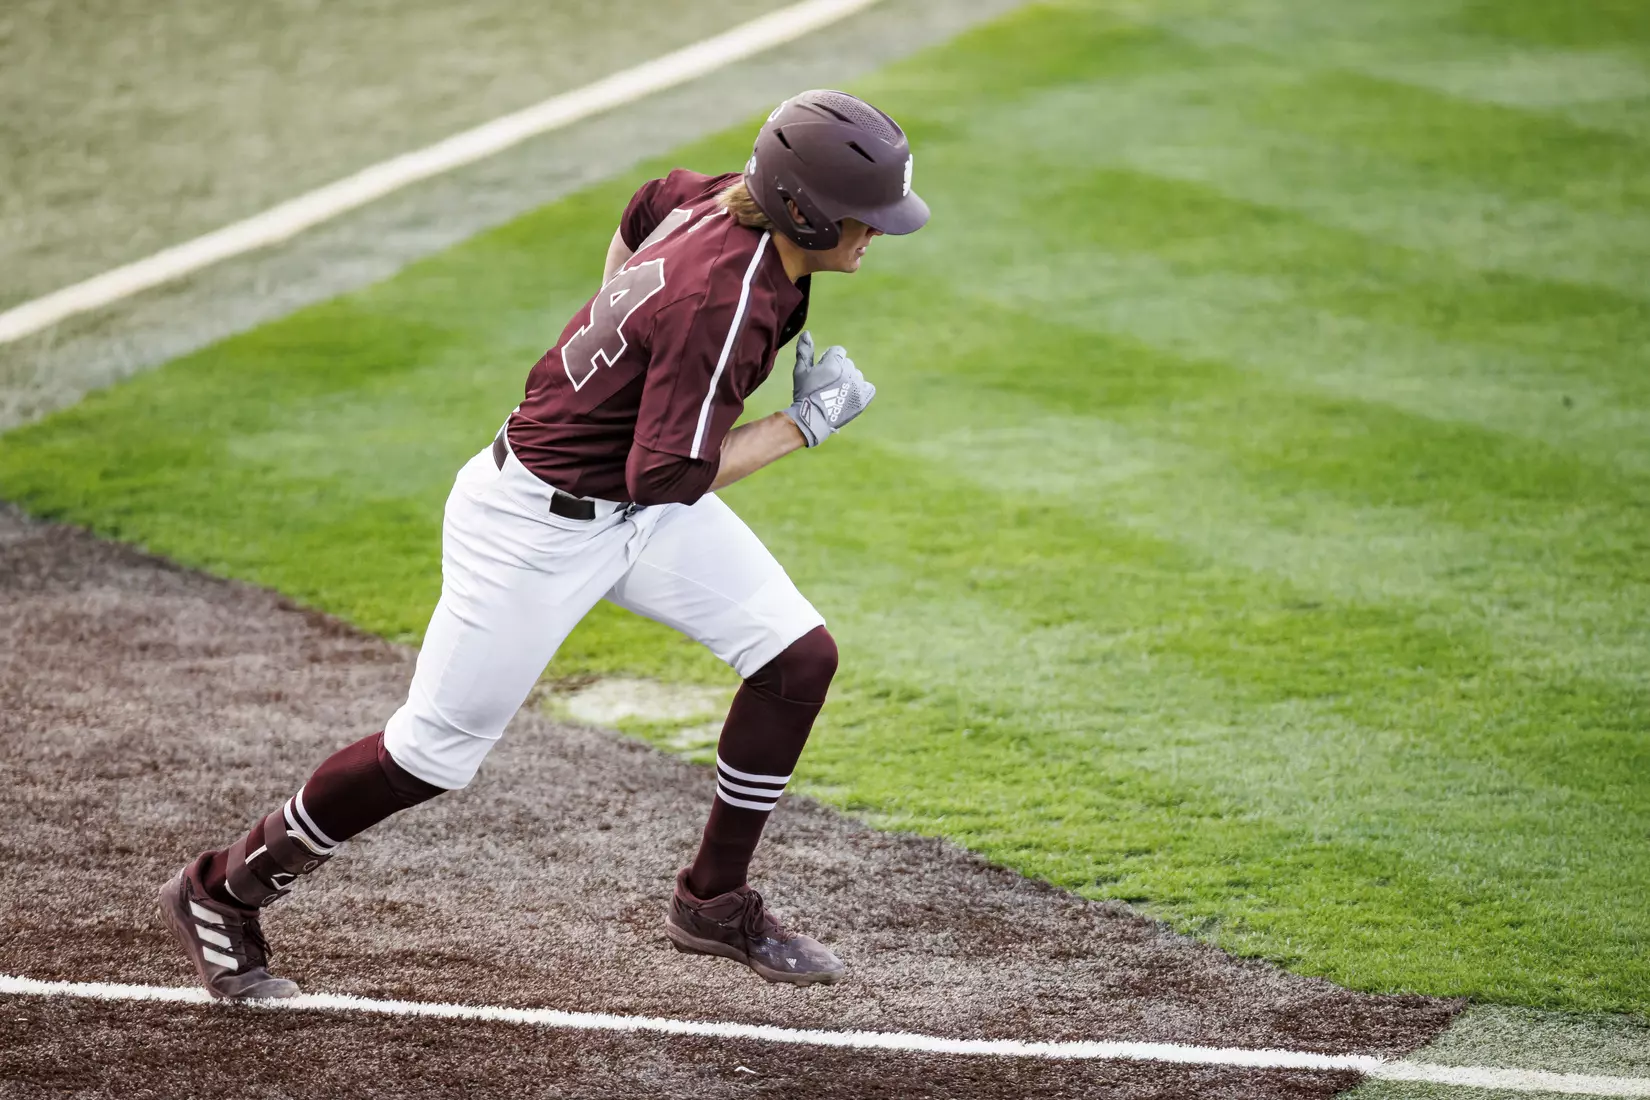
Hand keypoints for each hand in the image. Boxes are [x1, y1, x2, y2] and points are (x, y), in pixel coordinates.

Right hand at [782, 331, 875, 447]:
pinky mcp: (863, 399)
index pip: (838, 351)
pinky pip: (868, 388)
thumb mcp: (801, 371)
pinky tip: (850, 395)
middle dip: (838, 370)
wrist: (813, 420)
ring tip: (836, 393)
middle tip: (827, 385)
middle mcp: (848, 372)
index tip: (822, 372)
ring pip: (856, 375)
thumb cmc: (804, 394)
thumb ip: (805, 351)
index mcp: (834, 363)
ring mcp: (857, 386)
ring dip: (849, 380)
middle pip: (847, 363)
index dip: (828, 360)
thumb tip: (807, 333)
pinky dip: (861, 390)